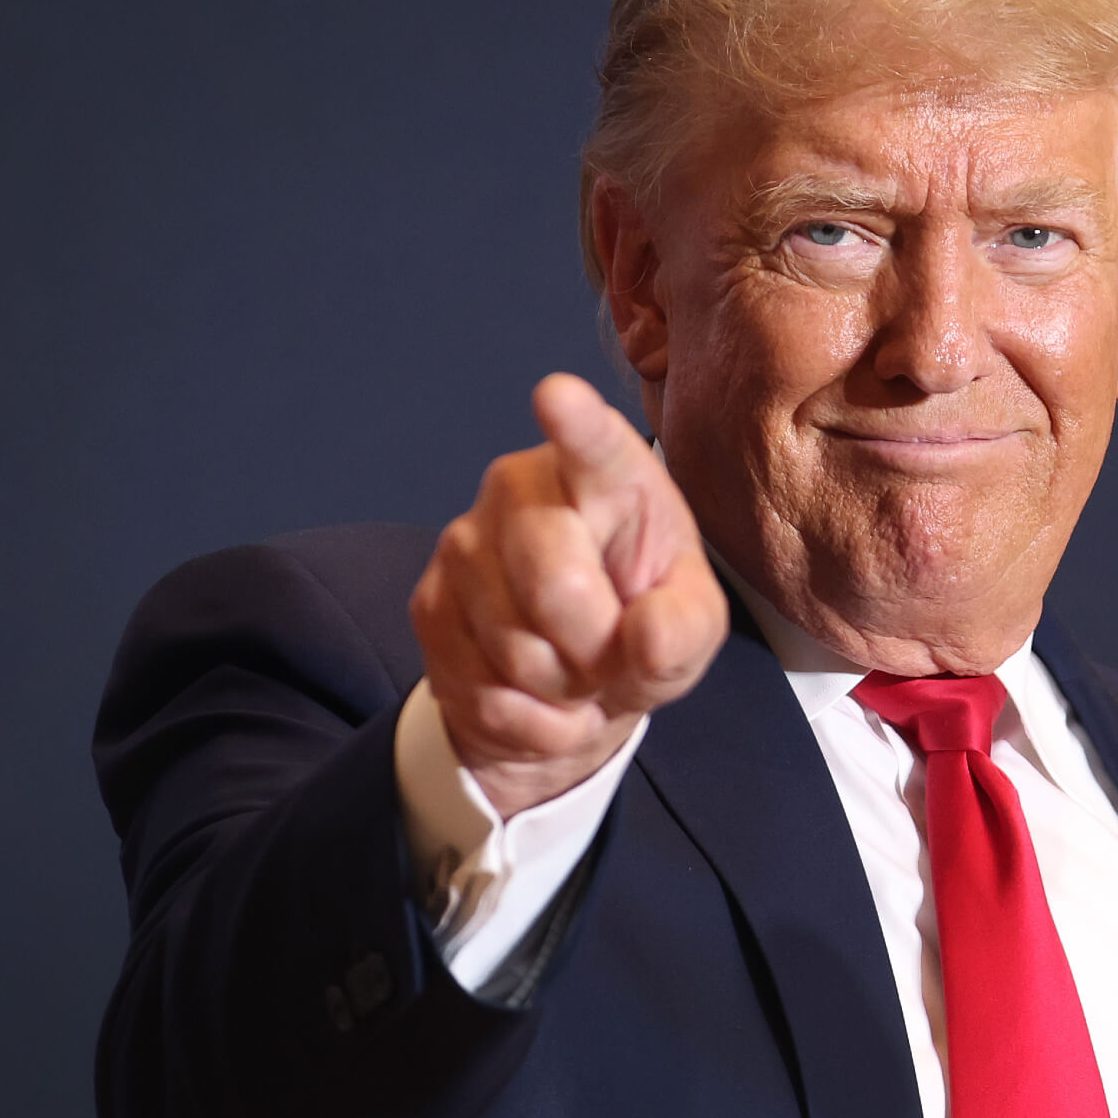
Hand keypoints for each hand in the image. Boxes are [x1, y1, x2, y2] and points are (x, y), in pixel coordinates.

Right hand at [409, 373, 727, 817]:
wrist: (570, 682)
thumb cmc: (641, 624)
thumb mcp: (690, 628)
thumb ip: (684, 628)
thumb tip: (647, 636)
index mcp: (604, 474)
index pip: (593, 446)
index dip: (576, 424)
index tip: (557, 394)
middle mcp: (521, 489)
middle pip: (556, 587)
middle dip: (597, 651)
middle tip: (612, 655)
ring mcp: (463, 545)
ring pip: (518, 653)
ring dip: (564, 692)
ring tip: (577, 672)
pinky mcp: (427, 606)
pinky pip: (486, 695)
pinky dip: (531, 723)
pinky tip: (539, 696)